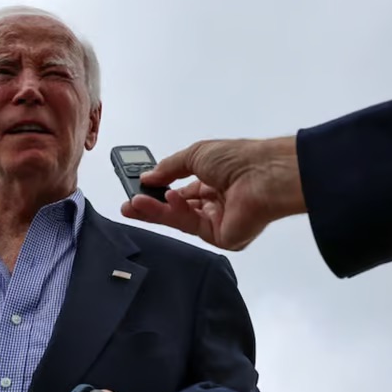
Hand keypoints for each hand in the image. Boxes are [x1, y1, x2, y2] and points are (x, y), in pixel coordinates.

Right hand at [120, 137, 305, 250]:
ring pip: (180, 219)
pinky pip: (191, 226)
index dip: (159, 191)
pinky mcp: (222, 237)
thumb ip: (169, 167)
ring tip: (134, 203)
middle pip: (177, 209)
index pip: (181, 191)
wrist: (263, 175)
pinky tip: (165, 200)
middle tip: (128, 204)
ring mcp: (218, 222)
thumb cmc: (238, 159)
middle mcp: (216, 204)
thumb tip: (148, 175)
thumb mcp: (195, 154)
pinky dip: (175, 213)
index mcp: (214, 182)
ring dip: (156, 210)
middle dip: (151, 206)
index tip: (138, 189)